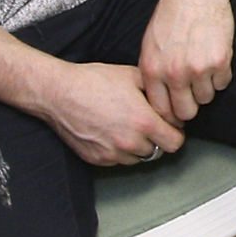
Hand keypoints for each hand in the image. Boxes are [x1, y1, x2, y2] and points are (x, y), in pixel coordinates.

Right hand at [0, 10, 178, 164]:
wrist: (59, 93)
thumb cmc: (94, 81)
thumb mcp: (132, 75)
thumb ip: (157, 91)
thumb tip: (171, 100)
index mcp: (144, 122)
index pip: (176, 142)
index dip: (175, 131)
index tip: (169, 123)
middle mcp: (130, 143)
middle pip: (159, 152)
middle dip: (158, 139)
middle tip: (150, 124)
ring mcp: (113, 154)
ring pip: (139, 158)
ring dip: (139, 146)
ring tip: (128, 126)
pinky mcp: (98, 160)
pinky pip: (118, 161)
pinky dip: (120, 150)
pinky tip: (112, 132)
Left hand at [137, 0, 235, 123]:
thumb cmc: (171, 15)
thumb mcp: (150, 44)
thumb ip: (152, 73)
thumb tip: (160, 100)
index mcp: (152, 69)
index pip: (160, 110)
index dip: (170, 113)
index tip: (177, 110)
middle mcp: (173, 73)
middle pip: (185, 112)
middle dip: (190, 105)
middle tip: (193, 93)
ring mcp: (198, 69)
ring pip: (206, 98)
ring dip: (206, 87)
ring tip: (202, 66)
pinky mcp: (220, 61)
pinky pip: (223, 83)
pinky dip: (221, 74)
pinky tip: (214, 56)